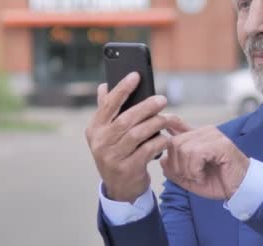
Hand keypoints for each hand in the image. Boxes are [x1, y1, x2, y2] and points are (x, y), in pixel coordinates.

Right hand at [85, 72, 172, 202]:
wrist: (120, 187)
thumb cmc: (117, 152)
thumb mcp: (107, 133)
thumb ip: (107, 110)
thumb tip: (104, 86)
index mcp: (94, 129)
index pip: (108, 105)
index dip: (122, 88)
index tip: (136, 75)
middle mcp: (100, 142)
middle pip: (125, 119)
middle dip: (146, 107)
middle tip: (162, 99)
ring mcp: (112, 157)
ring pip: (137, 134)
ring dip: (155, 123)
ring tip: (167, 118)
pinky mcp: (127, 169)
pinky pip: (147, 150)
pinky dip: (158, 142)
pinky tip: (166, 138)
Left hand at [161, 125, 249, 200]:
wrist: (240, 189)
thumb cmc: (218, 182)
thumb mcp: (190, 178)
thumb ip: (175, 169)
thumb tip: (162, 159)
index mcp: (197, 136)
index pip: (175, 125)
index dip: (167, 130)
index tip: (167, 142)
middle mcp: (205, 132)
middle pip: (174, 143)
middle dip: (177, 166)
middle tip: (191, 176)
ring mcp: (213, 136)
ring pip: (184, 149)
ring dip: (187, 170)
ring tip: (199, 176)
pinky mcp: (221, 144)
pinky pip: (196, 154)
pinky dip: (195, 170)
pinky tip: (203, 175)